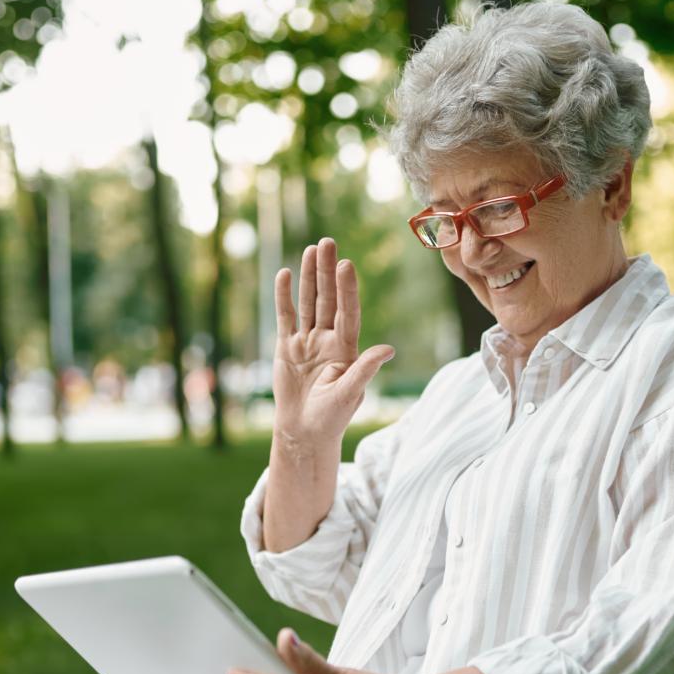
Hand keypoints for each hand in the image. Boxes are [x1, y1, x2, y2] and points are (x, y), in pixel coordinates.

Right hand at [272, 238, 394, 449]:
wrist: (304, 430)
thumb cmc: (332, 417)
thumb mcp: (351, 394)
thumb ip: (365, 370)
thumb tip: (388, 350)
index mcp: (347, 348)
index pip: (348, 312)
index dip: (347, 289)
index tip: (347, 265)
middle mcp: (328, 339)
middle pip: (328, 299)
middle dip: (327, 272)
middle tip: (328, 243)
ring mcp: (307, 341)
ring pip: (308, 302)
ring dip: (310, 277)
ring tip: (311, 249)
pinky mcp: (287, 346)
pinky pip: (286, 316)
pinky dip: (285, 296)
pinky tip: (286, 274)